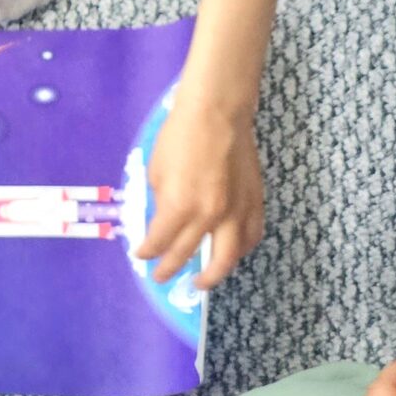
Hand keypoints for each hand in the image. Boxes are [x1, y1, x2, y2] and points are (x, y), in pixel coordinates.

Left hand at [137, 92, 262, 290]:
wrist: (217, 114)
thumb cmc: (179, 137)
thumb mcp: (156, 172)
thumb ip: (161, 202)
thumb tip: (164, 220)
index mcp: (180, 207)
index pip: (160, 243)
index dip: (147, 252)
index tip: (141, 255)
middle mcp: (209, 217)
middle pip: (190, 256)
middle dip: (171, 270)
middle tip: (162, 277)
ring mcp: (236, 212)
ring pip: (228, 257)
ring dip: (213, 274)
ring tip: (202, 281)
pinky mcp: (254, 202)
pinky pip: (251, 237)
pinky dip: (240, 251)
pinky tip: (232, 253)